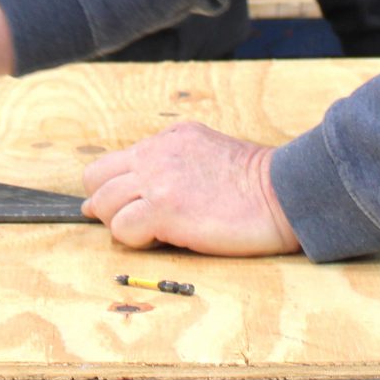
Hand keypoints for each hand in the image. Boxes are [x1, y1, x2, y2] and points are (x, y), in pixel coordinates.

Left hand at [82, 122, 300, 256]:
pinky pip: (123, 229)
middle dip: (106, 205)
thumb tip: (136, 191)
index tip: (122, 207)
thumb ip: (171, 161)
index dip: (110, 189)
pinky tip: (162, 240)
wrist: (283, 193)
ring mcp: (157, 179)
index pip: (111, 163)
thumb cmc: (254, 185)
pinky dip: (135, 240)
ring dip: (122, 224)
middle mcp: (155, 153)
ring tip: (153, 233)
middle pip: (96, 179)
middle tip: (131, 223)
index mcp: (166, 138)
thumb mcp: (207, 151)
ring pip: (104, 204)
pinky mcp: (164, 209)